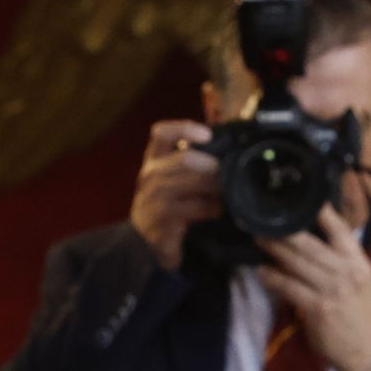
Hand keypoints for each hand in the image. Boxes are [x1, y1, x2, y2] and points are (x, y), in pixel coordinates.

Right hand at [130, 119, 219, 271]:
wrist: (144, 241)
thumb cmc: (165, 203)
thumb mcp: (169, 177)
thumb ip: (189, 161)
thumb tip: (227, 147)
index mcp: (153, 159)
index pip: (161, 133)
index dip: (185, 129)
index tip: (207, 134)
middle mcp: (151, 175)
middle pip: (184, 159)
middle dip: (211, 164)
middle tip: (225, 171)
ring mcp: (155, 198)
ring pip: (190, 183)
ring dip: (215, 186)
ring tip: (227, 191)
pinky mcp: (164, 219)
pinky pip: (195, 208)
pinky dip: (212, 208)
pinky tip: (218, 210)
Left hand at [257, 204, 370, 370]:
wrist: (366, 351)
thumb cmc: (359, 311)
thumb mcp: (360, 278)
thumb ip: (340, 257)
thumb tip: (311, 235)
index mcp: (358, 260)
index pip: (339, 228)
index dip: (318, 210)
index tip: (296, 197)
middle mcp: (346, 271)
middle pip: (309, 243)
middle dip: (283, 230)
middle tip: (262, 218)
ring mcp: (332, 290)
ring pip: (296, 262)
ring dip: (273, 250)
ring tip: (256, 239)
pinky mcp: (317, 308)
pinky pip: (289, 287)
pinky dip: (272, 278)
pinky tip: (261, 271)